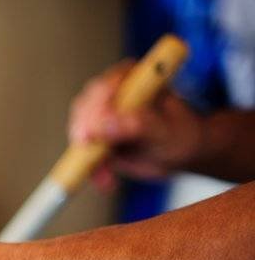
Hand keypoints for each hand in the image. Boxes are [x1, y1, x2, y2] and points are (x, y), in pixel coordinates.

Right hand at [68, 60, 202, 190]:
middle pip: (85, 107)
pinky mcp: (94, 138)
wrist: (179, 155)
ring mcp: (100, 116)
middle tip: (89, 151)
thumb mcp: (165, 130)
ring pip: (79, 132)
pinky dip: (90, 169)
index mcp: (134, 78)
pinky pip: (82, 154)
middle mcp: (112, 93)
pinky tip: (106, 181)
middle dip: (85, 132)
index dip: (97, 106)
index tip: (92, 130)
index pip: (107, 86)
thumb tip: (105, 124)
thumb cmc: (180, 135)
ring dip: (86, 156)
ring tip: (106, 177)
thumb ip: (139, 125)